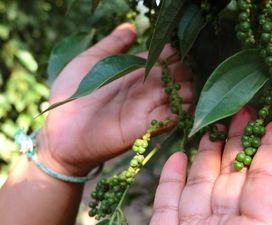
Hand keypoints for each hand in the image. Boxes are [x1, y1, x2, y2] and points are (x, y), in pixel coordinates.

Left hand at [36, 23, 192, 175]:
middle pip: (183, 75)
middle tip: (178, 68)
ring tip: (179, 83)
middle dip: (186, 69)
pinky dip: (184, 109)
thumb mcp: (90, 60)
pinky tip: (182, 100)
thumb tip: (131, 26)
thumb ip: (112, 44)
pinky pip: (177, 116)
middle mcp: (150, 88)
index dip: (175, 51)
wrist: (62, 130)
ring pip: (187, 95)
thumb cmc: (72, 94)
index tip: (175, 47)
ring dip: (189, 87)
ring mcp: (152, 107)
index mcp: (139, 71)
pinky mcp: (149, 126)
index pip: (169, 57)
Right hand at [146, 108, 271, 224]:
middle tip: (243, 106)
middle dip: (237, 140)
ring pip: (201, 183)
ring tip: (210, 124)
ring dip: (205, 154)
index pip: (266, 183)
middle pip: (234, 175)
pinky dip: (170, 181)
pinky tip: (176, 156)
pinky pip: (167, 204)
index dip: (271, 152)